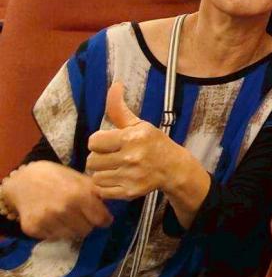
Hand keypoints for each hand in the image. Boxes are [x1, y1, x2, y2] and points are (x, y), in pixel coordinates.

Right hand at [5, 162, 111, 240]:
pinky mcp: (33, 228)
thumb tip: (115, 203)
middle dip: (88, 224)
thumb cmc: (57, 177)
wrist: (23, 180)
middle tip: (82, 216)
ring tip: (67, 216)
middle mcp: (64, 209)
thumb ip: (96, 192)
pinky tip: (52, 218)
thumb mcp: (80, 179)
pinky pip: (53, 237)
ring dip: (72, 229)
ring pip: (71, 236)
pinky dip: (56, 231)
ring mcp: (47, 220)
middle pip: (87, 230)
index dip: (105, 219)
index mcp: (79, 194)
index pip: (101, 219)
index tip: (103, 218)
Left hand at [86, 82, 184, 200]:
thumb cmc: (153, 143)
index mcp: (131, 138)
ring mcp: (131, 176)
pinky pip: (102, 190)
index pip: (94, 142)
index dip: (99, 142)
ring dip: (102, 172)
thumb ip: (119, 109)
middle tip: (113, 156)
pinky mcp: (130, 192)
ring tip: (116, 168)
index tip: (110, 143)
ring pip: (96, 176)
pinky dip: (105, 186)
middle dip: (100, 158)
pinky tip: (117, 178)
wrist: (174, 168)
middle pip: (92, 160)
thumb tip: (115, 85)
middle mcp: (131, 157)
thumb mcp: (138, 124)